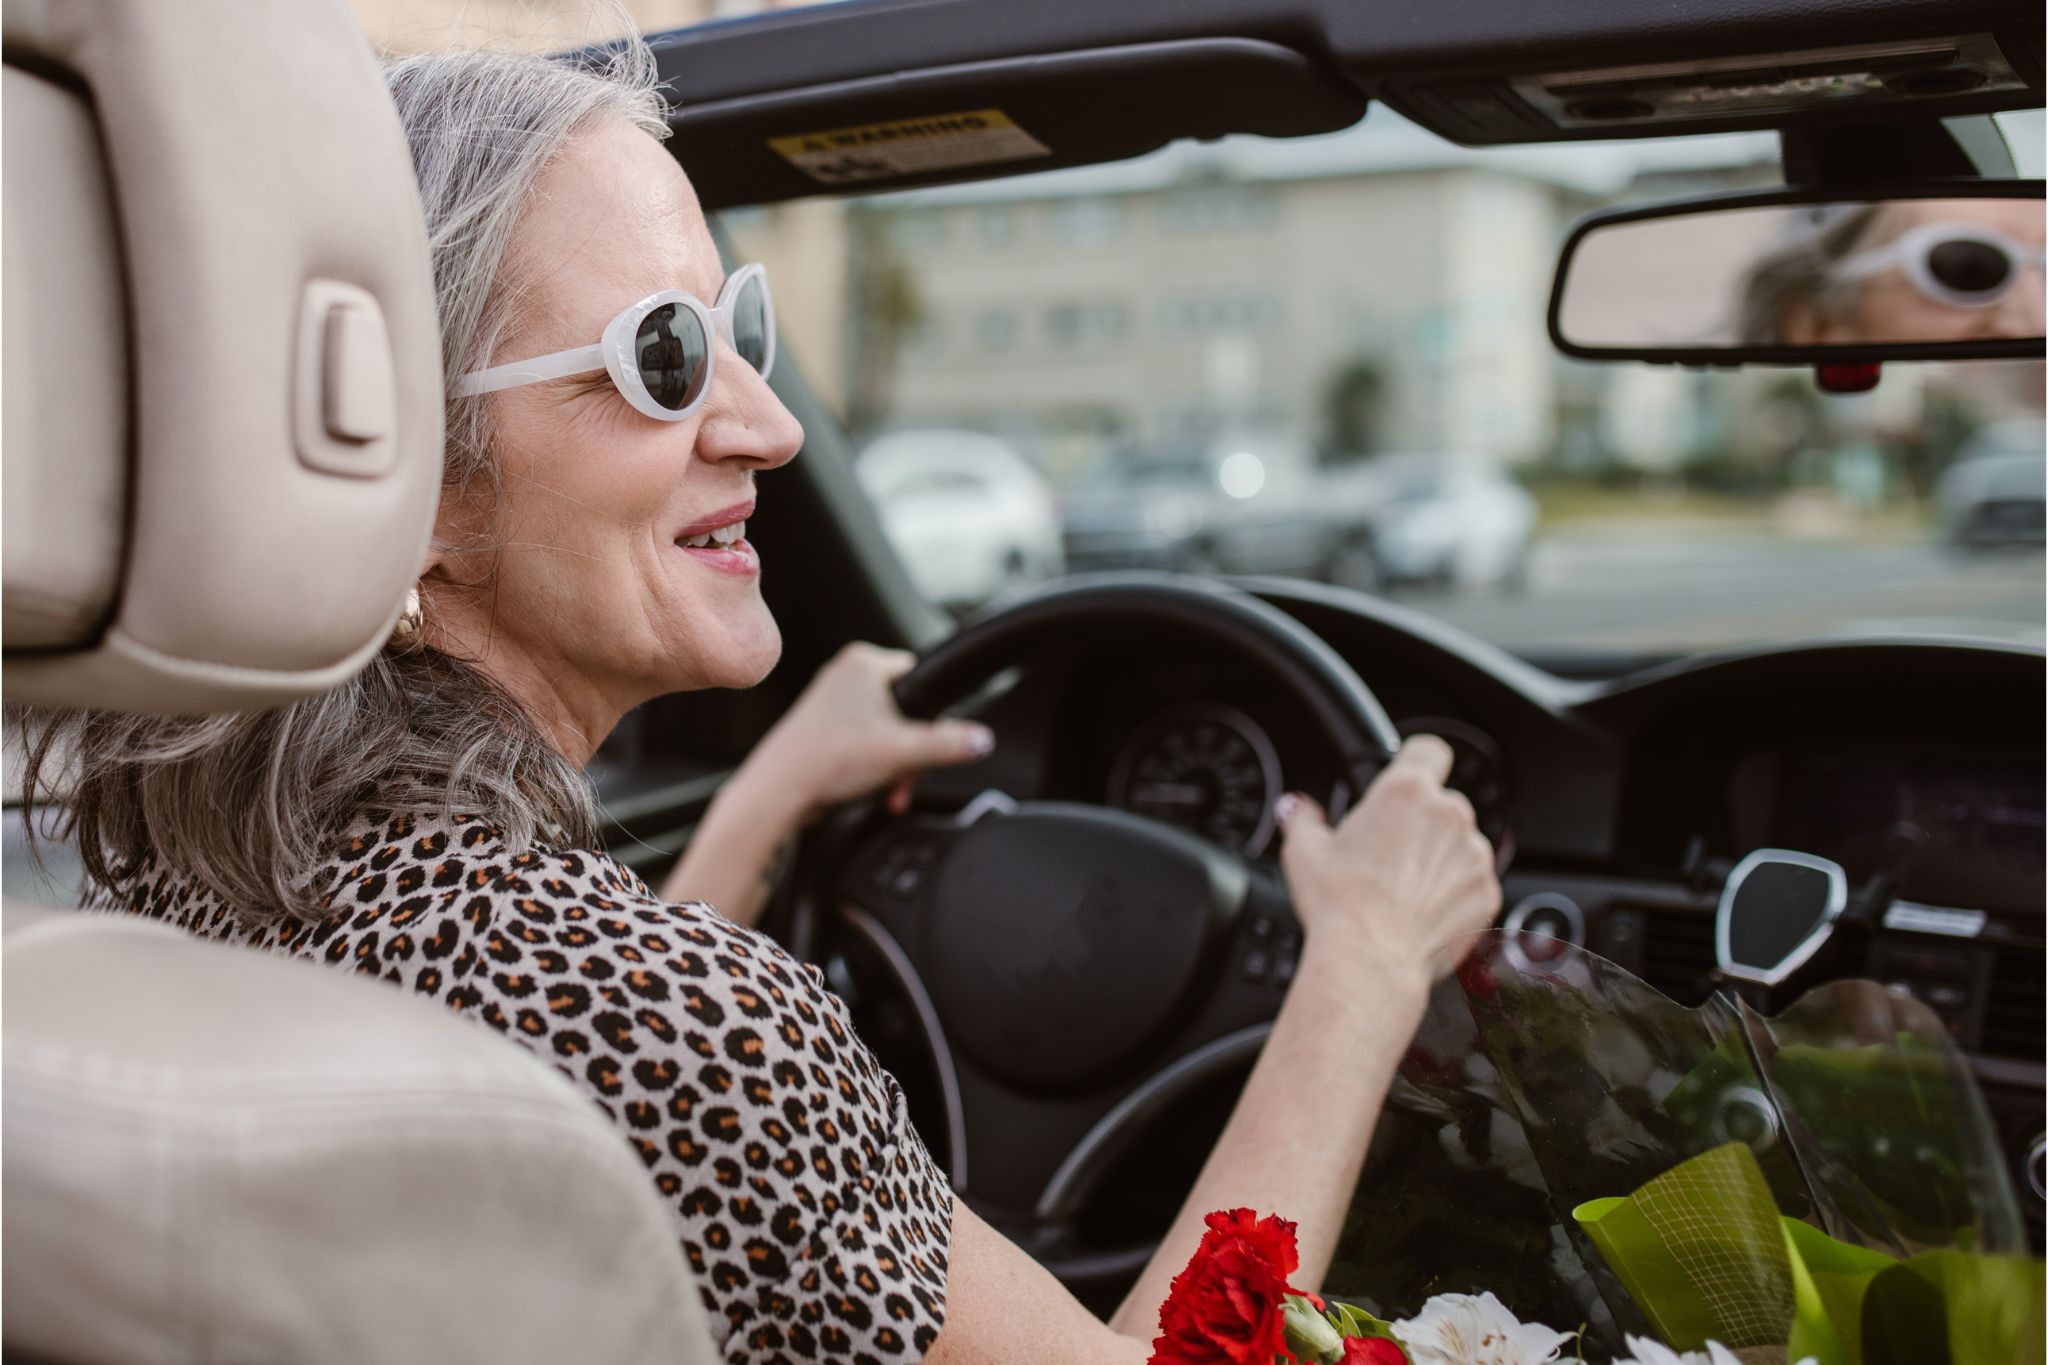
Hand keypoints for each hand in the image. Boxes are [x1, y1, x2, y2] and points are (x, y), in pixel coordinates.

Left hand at [746, 642, 993, 820]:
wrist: (778, 794)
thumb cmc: (828, 762)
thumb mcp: (905, 752)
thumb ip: (951, 744)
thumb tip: (982, 740)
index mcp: (864, 662)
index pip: (922, 679)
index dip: (932, 717)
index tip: (928, 746)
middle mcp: (845, 674)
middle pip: (905, 711)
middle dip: (911, 752)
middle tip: (905, 778)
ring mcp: (830, 701)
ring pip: (885, 731)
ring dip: (893, 765)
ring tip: (885, 789)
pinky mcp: (820, 727)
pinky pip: (863, 742)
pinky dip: (872, 766)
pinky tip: (868, 787)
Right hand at [1273, 735, 1500, 990]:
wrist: (1371, 961)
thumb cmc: (1339, 904)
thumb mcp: (1304, 851)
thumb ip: (1304, 817)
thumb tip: (1298, 808)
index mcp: (1406, 791)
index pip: (1429, 749)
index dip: (1416, 762)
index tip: (1405, 780)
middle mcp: (1449, 815)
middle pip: (1441, 802)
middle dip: (1420, 822)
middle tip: (1387, 852)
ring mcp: (1474, 854)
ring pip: (1460, 843)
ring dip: (1439, 857)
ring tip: (1402, 889)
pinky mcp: (1488, 892)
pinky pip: (1473, 881)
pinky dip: (1455, 892)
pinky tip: (1421, 911)